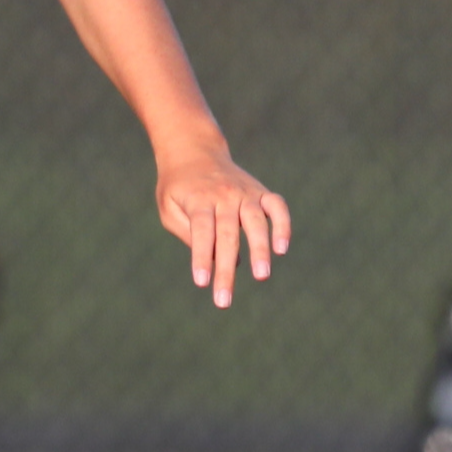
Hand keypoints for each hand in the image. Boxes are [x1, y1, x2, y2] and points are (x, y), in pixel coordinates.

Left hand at [155, 141, 289, 308]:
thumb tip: (214, 260)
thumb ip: (188, 232)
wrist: (194, 151)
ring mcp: (245, 193)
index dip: (201, 257)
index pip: (201, 231)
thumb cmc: (178, 188)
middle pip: (227, 234)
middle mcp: (223, 195)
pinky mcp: (261, 192)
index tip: (202, 283)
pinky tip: (282, 248)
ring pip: (255, 222)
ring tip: (261, 276)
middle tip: (224, 300)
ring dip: (259, 248)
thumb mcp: (169, 208)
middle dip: (227, 268)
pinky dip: (282, 224)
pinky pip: (277, 206)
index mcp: (198, 200)